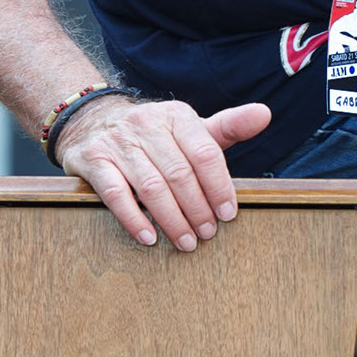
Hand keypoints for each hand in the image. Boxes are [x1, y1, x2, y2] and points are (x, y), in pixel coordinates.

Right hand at [56, 96, 270, 249]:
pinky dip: (133, 218)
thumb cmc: (154, 134)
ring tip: (186, 241)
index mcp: (176, 116)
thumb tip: (264, 115)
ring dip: (172, 219)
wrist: (94, 121)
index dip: (219, 186)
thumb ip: (227, 127)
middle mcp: (146, 124)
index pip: (205, 152)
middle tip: (208, 234)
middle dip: (197, 208)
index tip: (228, 214)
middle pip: (179, 174)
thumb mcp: (190, 127)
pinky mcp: (92, 159)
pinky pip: (115, 194)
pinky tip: (149, 237)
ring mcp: (118, 142)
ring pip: (151, 186)